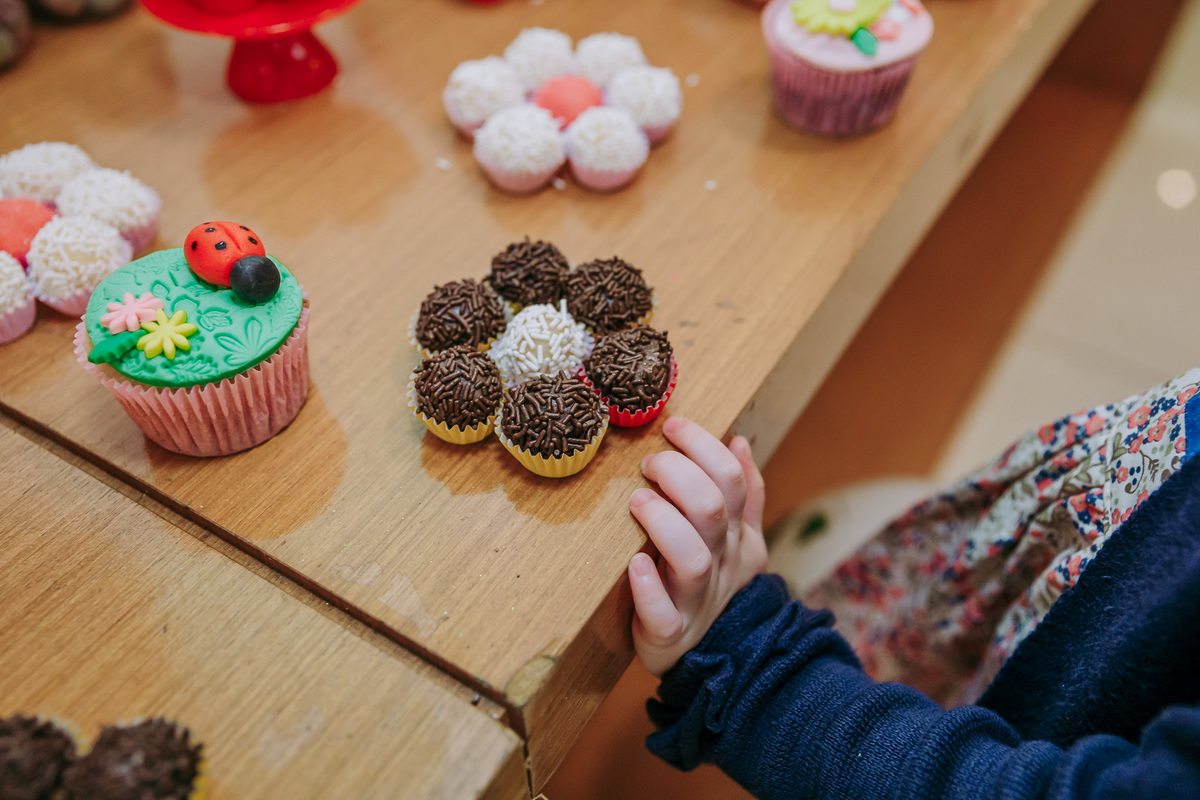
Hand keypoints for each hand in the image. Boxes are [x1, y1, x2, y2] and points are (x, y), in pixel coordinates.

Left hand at [628, 417, 766, 675]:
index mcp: (735, 534)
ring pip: (691, 559)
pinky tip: (633, 566)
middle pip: (712, 511)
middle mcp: (719, 562)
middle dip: (679, 476)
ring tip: (639, 502)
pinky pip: (662, 614)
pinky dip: (647, 590)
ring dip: (663, 524)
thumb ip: (743, 491)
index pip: (730, 480)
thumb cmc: (716, 583)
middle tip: (650, 464)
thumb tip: (738, 441)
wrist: (721, 656)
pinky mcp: (668, 633)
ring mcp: (695, 598)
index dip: (702, 447)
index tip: (672, 427)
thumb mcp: (739, 538)